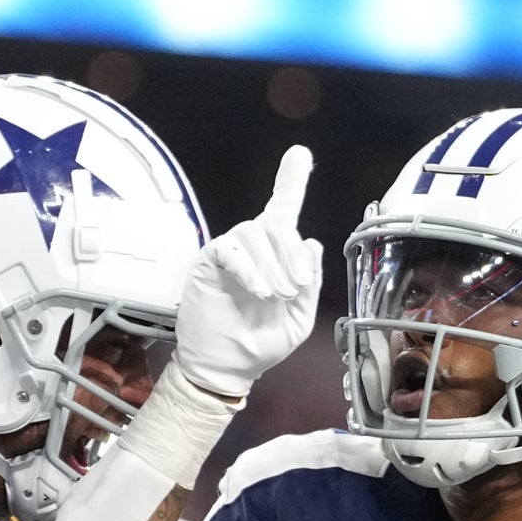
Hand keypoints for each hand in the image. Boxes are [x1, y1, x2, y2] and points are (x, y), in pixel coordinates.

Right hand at [174, 146, 323, 400]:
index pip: (284, 209)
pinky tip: (259, 290)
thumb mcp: (299, 316)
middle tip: (295, 287)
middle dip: (291, 253)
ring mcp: (230, 251)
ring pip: (254, 234)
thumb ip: (310, 281)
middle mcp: (253, 247)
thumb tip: (311, 242)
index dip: (291, 180)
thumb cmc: (262, 343)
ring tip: (276, 296)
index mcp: (276, 256)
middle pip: (275, 223)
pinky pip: (231, 249)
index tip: (300, 154)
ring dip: (273, 264)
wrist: (228, 367)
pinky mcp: (210, 260)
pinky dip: (250, 268)